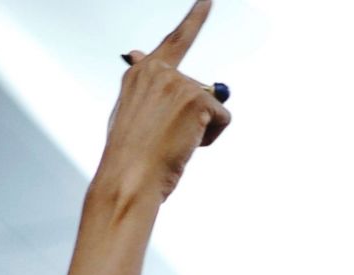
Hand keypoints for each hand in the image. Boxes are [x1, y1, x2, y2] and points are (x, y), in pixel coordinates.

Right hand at [100, 0, 230, 201]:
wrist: (129, 177)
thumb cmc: (130, 155)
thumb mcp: (130, 112)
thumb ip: (142, 83)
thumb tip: (135, 52)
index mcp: (140, 73)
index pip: (174, 41)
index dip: (195, 18)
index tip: (208, 0)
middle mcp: (158, 70)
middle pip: (199, 90)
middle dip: (197, 118)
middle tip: (172, 140)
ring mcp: (178, 82)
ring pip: (211, 106)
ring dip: (201, 130)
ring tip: (173, 144)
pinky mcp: (197, 99)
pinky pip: (223, 118)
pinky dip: (213, 137)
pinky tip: (188, 145)